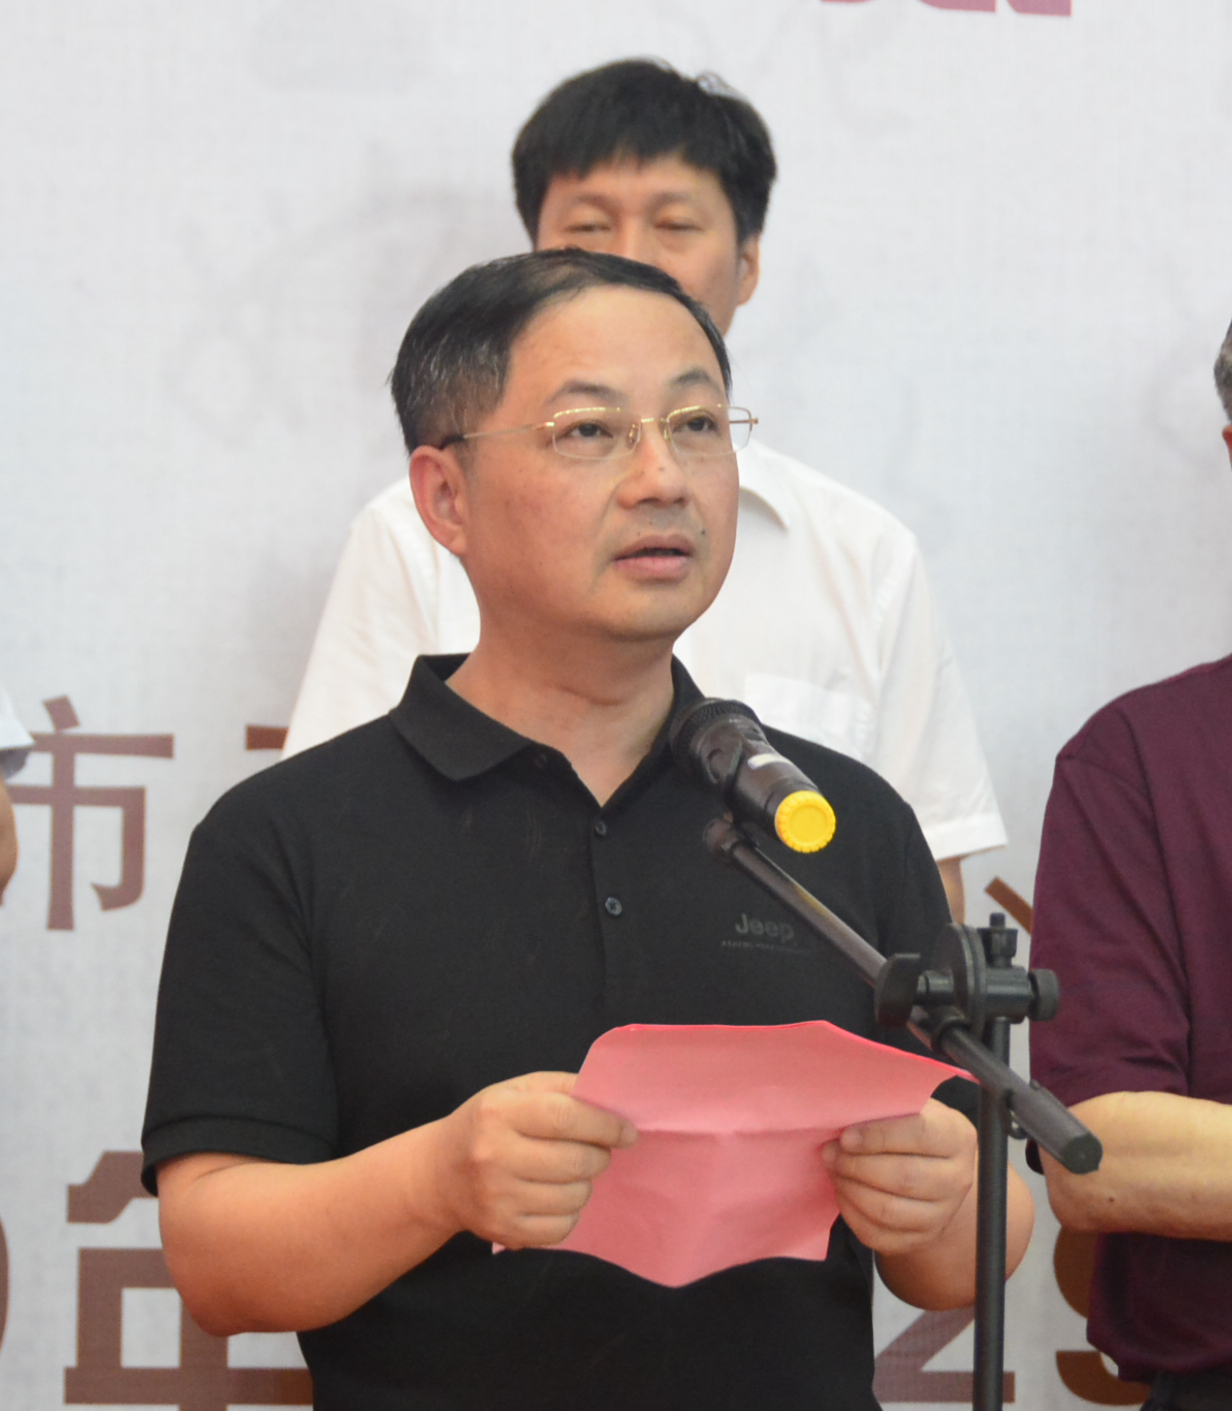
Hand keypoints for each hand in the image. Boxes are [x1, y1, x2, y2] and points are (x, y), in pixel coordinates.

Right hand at [426, 1072, 636, 1249]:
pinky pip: (562, 1228)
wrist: (439, 1174)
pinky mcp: (503, 1230)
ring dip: (585, 1184)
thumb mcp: (516, 1091)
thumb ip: (563, 1089)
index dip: (605, 1126)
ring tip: (570, 1172)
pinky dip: (570, 1212)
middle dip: (600, 1156)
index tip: (627, 1131)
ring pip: (574, 1197)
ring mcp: (497, 1198)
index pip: (566, 1118)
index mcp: (499, 1112)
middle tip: (597, 1151)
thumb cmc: (488, 1123)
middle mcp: (494, 1155)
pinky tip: (555, 1196)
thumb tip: (612, 1101)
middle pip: (576, 1162)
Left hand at [822, 1098, 975, 1255]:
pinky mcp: (921, 1239)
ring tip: (834, 1170)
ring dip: (851, 1189)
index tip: (846, 1136)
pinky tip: (843, 1192)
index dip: (878, 1136)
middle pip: (903, 1177)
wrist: (934, 1168)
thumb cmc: (911, 1128)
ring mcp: (942, 1214)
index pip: (920, 1135)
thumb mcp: (908, 1108)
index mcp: (957, 1136)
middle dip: (857, 1165)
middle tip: (830, 1153)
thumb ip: (885, 1108)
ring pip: (888, 1210)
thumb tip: (847, 1114)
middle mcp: (957, 1179)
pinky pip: (879, 1235)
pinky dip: (853, 1214)